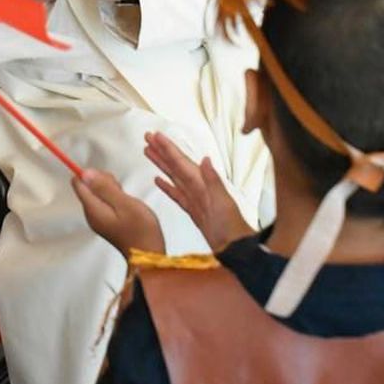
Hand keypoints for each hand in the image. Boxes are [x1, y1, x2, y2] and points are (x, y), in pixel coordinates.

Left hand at [73, 168, 163, 257]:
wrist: (148, 255)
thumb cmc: (141, 231)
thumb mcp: (125, 203)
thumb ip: (104, 187)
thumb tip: (86, 173)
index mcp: (92, 209)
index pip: (78, 183)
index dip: (92, 175)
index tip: (108, 181)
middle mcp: (91, 214)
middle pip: (88, 187)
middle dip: (104, 183)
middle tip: (121, 193)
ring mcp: (98, 219)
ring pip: (97, 194)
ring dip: (111, 191)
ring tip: (126, 202)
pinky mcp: (106, 221)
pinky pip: (105, 202)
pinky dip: (115, 199)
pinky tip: (126, 207)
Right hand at [144, 132, 251, 251]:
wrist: (235, 248)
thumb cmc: (232, 226)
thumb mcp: (223, 202)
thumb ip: (214, 181)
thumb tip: (205, 159)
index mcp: (203, 184)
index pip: (182, 162)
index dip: (168, 149)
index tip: (156, 135)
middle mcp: (198, 188)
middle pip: (175, 166)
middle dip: (162, 152)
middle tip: (147, 138)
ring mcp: (194, 198)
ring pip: (174, 177)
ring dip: (162, 165)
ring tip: (148, 153)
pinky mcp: (192, 210)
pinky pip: (176, 194)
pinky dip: (166, 186)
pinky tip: (157, 180)